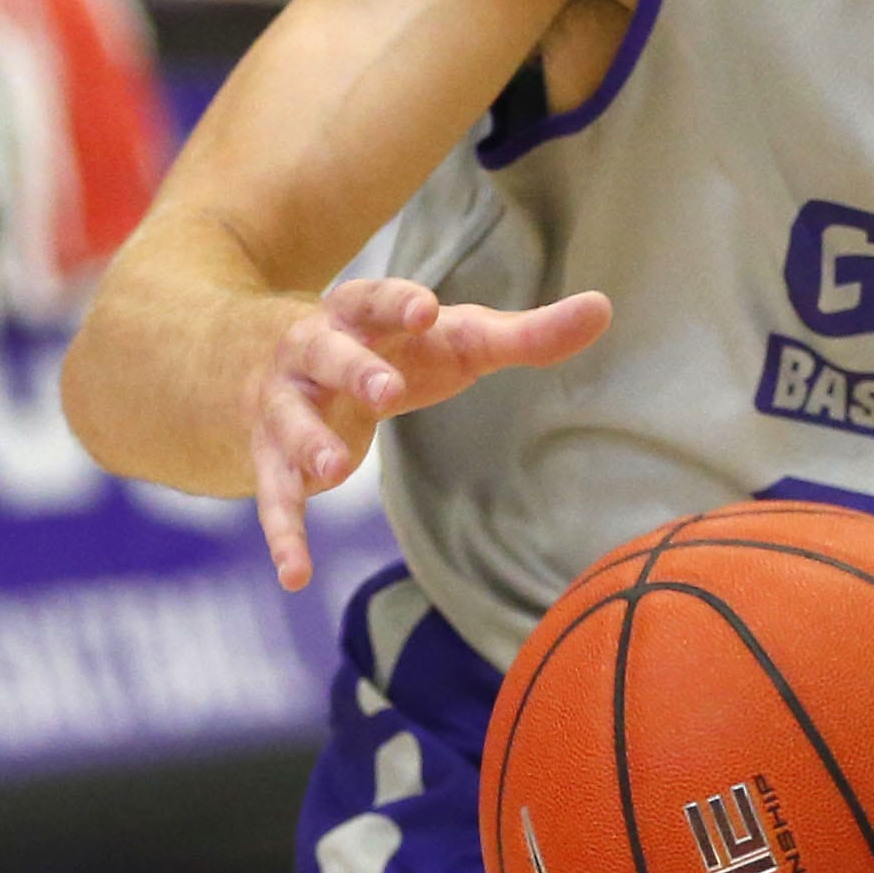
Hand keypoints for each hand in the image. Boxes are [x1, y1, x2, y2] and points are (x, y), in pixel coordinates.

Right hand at [247, 275, 611, 590]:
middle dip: (354, 370)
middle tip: (387, 393)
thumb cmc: (393, 348)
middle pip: (325, 353)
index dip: (397, 303)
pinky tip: (296, 575)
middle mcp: (309, 352)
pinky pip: (274, 495)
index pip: (373, 297)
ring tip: (336, 471)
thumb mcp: (456, 338)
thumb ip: (525, 334)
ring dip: (310, 443)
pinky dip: (284, 533)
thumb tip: (602, 309)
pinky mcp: (270, 457)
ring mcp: (283, 404)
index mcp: (358, 314)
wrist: (272, 361)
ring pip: (290, 421)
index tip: (427, 309)